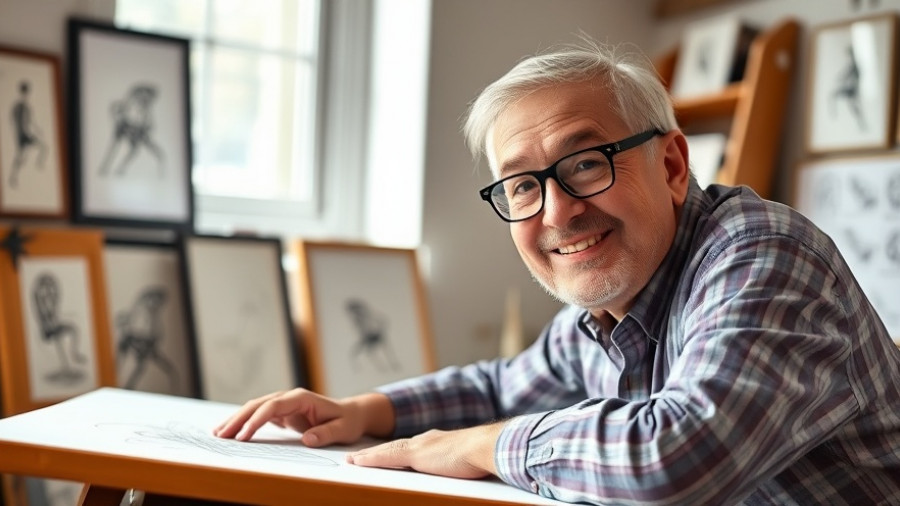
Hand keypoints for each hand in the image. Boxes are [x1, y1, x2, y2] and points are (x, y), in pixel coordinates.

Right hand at [213, 388, 394, 446]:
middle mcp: (290, 398)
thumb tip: (307, 439)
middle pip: (258, 404)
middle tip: (221, 435)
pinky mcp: (283, 413)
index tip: (243, 435)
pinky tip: (232, 432)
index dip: (257, 420)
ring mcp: (285, 404)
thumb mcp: (343, 429)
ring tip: (218, 433)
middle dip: (238, 419)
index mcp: (302, 398)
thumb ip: (326, 433)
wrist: (351, 414)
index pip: (273, 406)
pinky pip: (260, 416)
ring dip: (237, 420)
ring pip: (255, 408)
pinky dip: (245, 423)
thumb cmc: (348, 421)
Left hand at [347, 422, 505, 478]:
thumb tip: (463, 470)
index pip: (409, 447)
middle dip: (376, 452)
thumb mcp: (468, 461)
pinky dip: (370, 459)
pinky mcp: (415, 455)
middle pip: (394, 447)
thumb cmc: (483, 455)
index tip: (383, 454)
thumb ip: (459, 463)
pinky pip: (386, 457)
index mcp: (437, 442)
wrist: (486, 446)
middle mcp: (425, 441)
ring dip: (368, 455)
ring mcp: (419, 447)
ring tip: (352, 460)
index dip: (394, 451)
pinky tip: (357, 462)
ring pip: (386, 451)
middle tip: (358, 457)